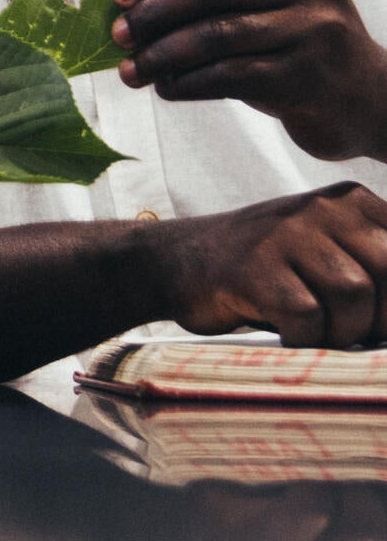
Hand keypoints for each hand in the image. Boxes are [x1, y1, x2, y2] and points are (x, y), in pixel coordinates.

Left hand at [116, 0, 386, 161]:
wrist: (368, 100)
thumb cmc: (297, 47)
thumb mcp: (270, 5)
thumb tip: (128, 3)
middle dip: (154, 12)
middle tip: (119, 36)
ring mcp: (313, 30)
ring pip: (215, 35)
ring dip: (161, 55)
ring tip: (132, 71)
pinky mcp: (307, 77)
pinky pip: (228, 76)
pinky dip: (186, 83)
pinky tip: (167, 89)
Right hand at [151, 182, 386, 346]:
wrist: (175, 261)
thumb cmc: (266, 268)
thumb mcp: (328, 249)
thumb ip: (375, 266)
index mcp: (351, 201)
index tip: (380, 322)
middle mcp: (322, 207)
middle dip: (382, 320)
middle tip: (356, 336)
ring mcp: (284, 233)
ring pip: (355, 297)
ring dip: (342, 334)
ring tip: (318, 336)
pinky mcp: (253, 265)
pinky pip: (307, 316)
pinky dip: (303, 340)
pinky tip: (286, 335)